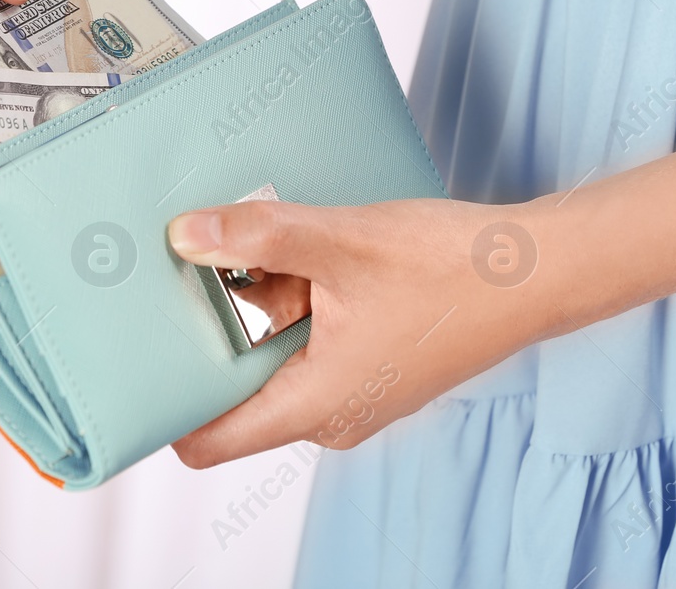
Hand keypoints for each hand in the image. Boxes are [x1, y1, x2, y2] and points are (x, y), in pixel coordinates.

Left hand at [165, 196, 562, 466]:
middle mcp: (331, 413)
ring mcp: (357, 389)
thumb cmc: (456, 268)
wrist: (539, 269)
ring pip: (278, 353)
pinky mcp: (376, 362)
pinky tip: (309, 250)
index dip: (165, 406)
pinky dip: (301, 298)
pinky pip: (313, 338)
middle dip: (216, 328)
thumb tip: (186, 235)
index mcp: (315, 406)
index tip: (136, 356)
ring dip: (265, 303)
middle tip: (194, 265)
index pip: (208, 441)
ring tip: (261, 242)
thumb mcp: (343, 241)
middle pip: (238, 385)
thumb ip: (259, 238)